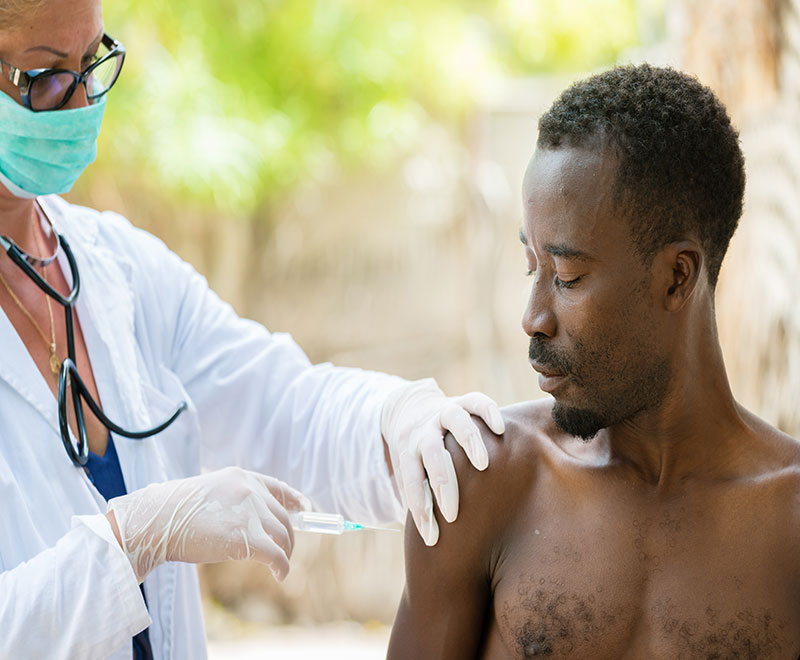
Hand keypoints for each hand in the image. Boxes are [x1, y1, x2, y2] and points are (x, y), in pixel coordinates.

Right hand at [107, 467, 309, 582]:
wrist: (157, 520)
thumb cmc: (175, 512)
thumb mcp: (211, 493)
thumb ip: (235, 499)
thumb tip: (257, 520)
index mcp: (241, 477)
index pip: (278, 487)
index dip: (294, 500)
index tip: (303, 509)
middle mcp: (250, 490)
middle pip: (282, 517)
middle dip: (287, 536)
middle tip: (284, 551)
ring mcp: (250, 512)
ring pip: (283, 536)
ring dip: (285, 552)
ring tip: (281, 565)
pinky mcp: (246, 537)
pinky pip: (276, 554)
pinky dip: (282, 566)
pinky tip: (280, 575)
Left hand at [381, 378, 504, 545]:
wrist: (413, 410)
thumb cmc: (420, 459)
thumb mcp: (413, 476)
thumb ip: (422, 502)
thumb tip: (433, 554)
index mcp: (409, 452)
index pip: (410, 482)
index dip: (419, 510)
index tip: (431, 538)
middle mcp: (426, 431)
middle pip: (432, 454)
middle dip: (442, 483)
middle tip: (453, 513)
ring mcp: (444, 413)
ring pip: (455, 422)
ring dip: (468, 443)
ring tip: (483, 465)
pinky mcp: (463, 401)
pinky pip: (476, 401)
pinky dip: (488, 413)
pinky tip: (500, 430)